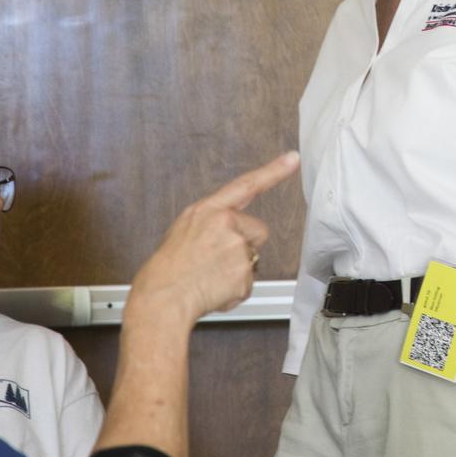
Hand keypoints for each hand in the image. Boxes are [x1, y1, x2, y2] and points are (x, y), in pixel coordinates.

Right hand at [129, 151, 299, 324]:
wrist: (163, 297)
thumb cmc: (168, 267)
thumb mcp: (184, 230)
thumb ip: (211, 223)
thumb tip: (229, 228)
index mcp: (208, 210)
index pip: (246, 185)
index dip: (273, 171)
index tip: (292, 159)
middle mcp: (225, 224)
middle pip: (258, 230)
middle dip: (246, 245)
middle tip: (218, 260)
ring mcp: (237, 247)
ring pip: (252, 258)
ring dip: (238, 269)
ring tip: (210, 276)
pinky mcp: (244, 273)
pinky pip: (247, 282)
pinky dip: (234, 290)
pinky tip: (214, 289)